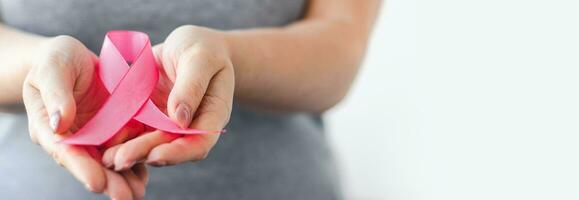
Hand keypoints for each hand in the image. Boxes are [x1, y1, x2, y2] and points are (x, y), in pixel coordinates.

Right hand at [22, 35, 147, 198]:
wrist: (74, 58)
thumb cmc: (56, 60)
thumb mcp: (52, 68)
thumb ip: (56, 93)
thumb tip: (60, 123)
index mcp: (51, 127)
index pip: (66, 151)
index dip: (81, 168)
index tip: (96, 183)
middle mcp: (75, 137)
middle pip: (91, 163)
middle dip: (109, 181)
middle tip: (125, 197)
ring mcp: (96, 135)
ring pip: (111, 160)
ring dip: (125, 177)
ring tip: (138, 192)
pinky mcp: (115, 128)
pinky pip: (127, 146)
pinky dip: (137, 160)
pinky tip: (148, 173)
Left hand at [103, 25, 233, 169]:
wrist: (191, 44)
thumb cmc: (204, 48)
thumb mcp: (201, 59)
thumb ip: (192, 86)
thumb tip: (179, 119)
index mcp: (213, 115)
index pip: (199, 142)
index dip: (178, 153)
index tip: (155, 156)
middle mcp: (192, 126)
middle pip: (170, 148)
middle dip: (145, 155)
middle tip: (119, 161)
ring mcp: (170, 124)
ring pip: (151, 144)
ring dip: (130, 152)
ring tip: (107, 159)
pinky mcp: (152, 117)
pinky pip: (137, 130)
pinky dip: (122, 136)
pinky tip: (102, 141)